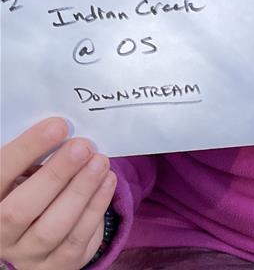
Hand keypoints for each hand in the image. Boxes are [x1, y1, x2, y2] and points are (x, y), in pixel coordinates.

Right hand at [0, 117, 115, 269]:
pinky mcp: (56, 266)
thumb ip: (34, 155)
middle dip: (56, 175)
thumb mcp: (24, 172)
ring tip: (100, 161)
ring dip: (80, 191)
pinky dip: (96, 208)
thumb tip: (64, 124)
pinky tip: (107, 181)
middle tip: (83, 146)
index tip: (58, 125)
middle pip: (19, 211)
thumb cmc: (31, 187)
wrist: (38, 230)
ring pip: (50, 229)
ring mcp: (25, 257)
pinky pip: (76, 241)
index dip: (26, 150)